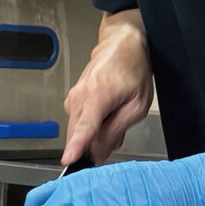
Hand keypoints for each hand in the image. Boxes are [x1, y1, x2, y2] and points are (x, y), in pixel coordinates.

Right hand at [64, 11, 153, 164]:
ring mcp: (72, 98)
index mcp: (97, 96)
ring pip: (78, 131)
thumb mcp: (137, 105)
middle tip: (116, 136)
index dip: (77, 146)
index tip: (68, 160)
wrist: (120, 45)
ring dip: (95, 135)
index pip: (85, 128)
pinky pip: (79, 123)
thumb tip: (100, 153)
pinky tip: (106, 115)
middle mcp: (79, 97)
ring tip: (115, 118)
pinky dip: (92, 126)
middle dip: (94, 146)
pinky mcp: (71, 100)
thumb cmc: (132, 70)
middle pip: (78, 134)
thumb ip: (117, 130)